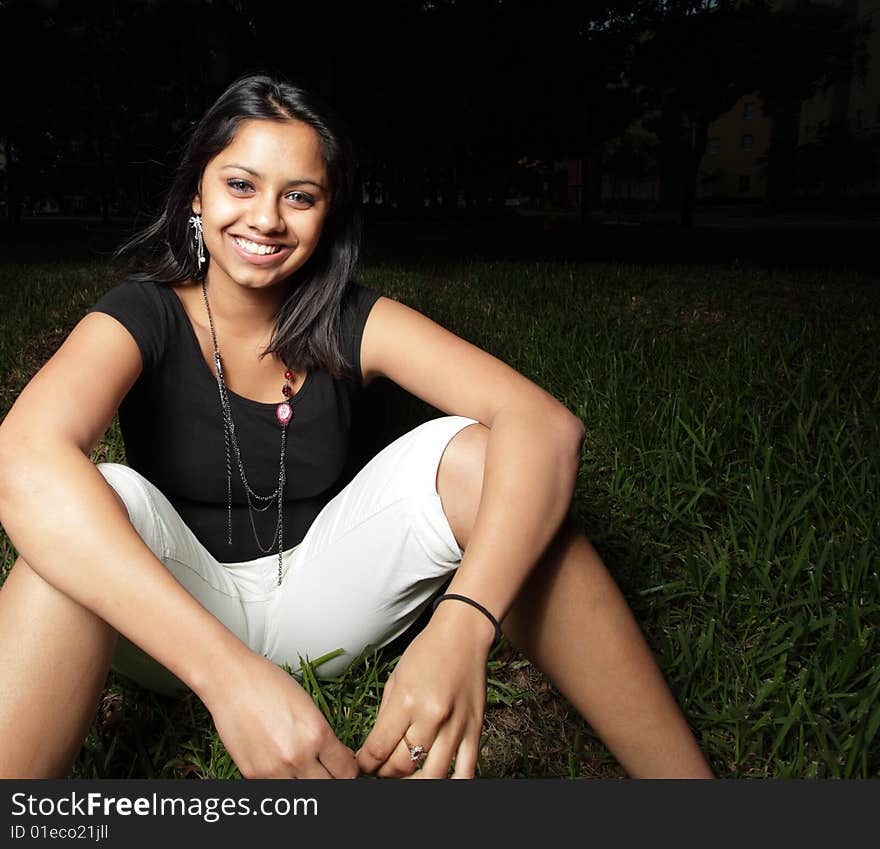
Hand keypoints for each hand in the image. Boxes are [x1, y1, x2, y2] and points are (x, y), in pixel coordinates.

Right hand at [203, 652, 358, 778]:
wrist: (230, 681)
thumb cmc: (268, 684)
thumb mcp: (308, 705)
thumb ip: (323, 735)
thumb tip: (337, 757)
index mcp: (317, 733)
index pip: (346, 771)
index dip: (349, 770)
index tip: (346, 767)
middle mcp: (298, 756)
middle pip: (328, 787)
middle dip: (332, 779)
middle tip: (329, 770)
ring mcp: (274, 769)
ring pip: (303, 794)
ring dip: (307, 783)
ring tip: (304, 767)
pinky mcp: (253, 775)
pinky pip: (277, 788)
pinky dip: (283, 780)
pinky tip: (281, 764)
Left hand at [356, 604, 491, 778]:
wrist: (463, 634)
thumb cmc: (427, 652)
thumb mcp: (395, 679)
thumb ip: (385, 716)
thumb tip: (374, 749)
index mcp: (406, 701)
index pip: (378, 749)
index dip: (365, 763)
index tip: (363, 763)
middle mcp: (432, 716)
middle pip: (401, 766)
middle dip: (384, 773)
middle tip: (380, 768)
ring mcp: (456, 726)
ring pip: (432, 776)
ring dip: (412, 782)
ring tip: (405, 775)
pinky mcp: (475, 729)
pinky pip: (466, 771)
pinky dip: (452, 785)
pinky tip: (437, 780)